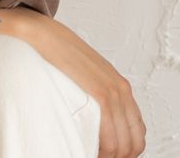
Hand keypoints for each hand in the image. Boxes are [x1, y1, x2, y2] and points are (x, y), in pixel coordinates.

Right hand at [0, 7, 145, 157]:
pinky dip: (103, 151)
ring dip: (108, 156)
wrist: (43, 35)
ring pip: (124, 145)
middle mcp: (121, 91)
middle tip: (94, 156)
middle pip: (134, 143)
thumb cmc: (57, 57)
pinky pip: (112, 136)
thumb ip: (92, 97)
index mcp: (119, 88)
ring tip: (87, 155)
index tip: (101, 154)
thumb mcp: (83, 78)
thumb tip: (92, 126)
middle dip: (116, 156)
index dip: (122, 151)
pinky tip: (87, 149)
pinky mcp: (101, 92)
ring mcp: (113, 91)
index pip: (136, 133)